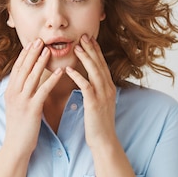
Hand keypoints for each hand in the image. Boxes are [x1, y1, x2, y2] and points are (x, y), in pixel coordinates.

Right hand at [3, 39, 62, 154]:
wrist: (16, 146)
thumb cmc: (19, 127)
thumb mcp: (16, 106)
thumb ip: (20, 92)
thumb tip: (26, 80)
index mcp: (10, 92)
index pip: (17, 68)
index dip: (25, 55)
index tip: (32, 43)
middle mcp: (14, 94)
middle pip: (23, 68)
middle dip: (32, 53)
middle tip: (40, 40)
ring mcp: (22, 101)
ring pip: (32, 77)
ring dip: (41, 62)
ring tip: (49, 50)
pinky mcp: (32, 109)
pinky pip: (42, 91)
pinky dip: (51, 79)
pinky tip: (59, 72)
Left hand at [65, 34, 117, 148]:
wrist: (104, 140)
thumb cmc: (98, 124)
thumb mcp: (99, 103)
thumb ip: (96, 90)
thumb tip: (90, 81)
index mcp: (109, 87)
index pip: (102, 65)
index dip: (96, 51)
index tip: (89, 39)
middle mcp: (108, 88)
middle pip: (100, 64)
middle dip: (92, 49)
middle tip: (84, 36)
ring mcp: (103, 95)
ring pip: (95, 72)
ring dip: (86, 58)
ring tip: (77, 47)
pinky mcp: (94, 103)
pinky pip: (86, 86)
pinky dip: (78, 76)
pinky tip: (68, 70)